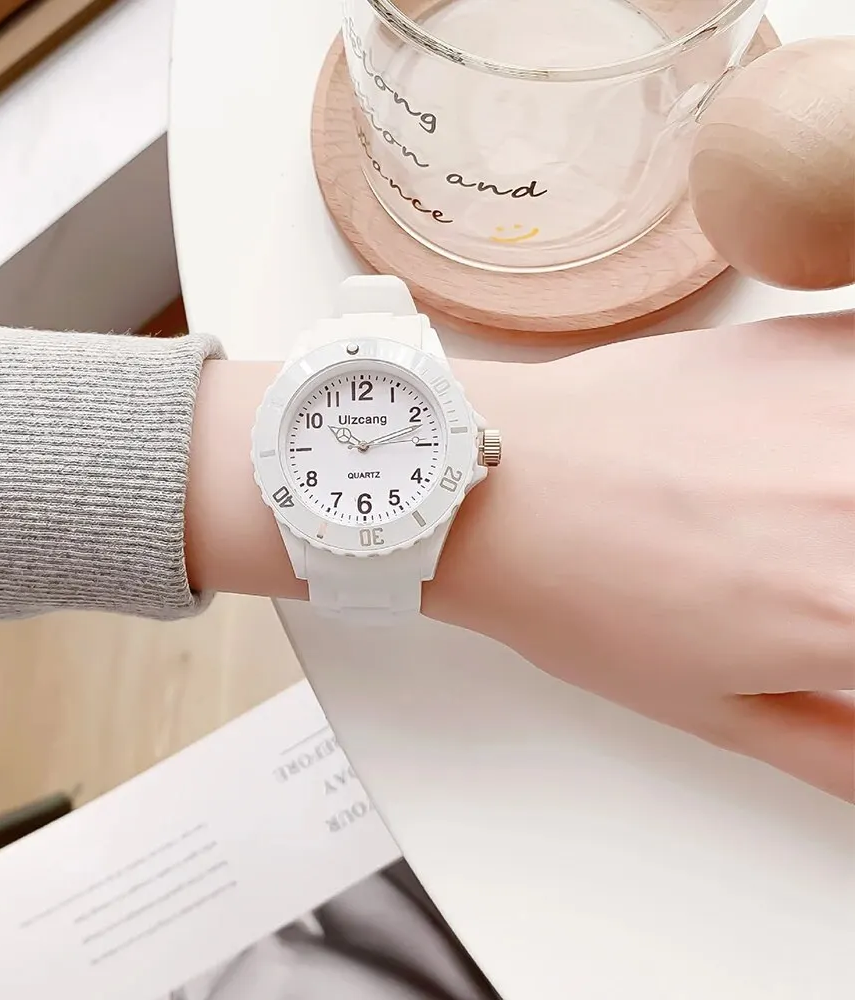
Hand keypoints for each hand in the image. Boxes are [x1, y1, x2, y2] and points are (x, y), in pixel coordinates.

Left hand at [187, 314, 853, 800]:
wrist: (498, 484)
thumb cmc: (576, 594)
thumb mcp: (710, 710)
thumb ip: (834, 751)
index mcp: (847, 613)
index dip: (846, 629)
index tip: (828, 625)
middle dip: (837, 570)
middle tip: (795, 570)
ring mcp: (840, 410)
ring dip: (839, 493)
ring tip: (770, 518)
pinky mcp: (810, 346)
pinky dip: (843, 415)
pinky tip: (798, 449)